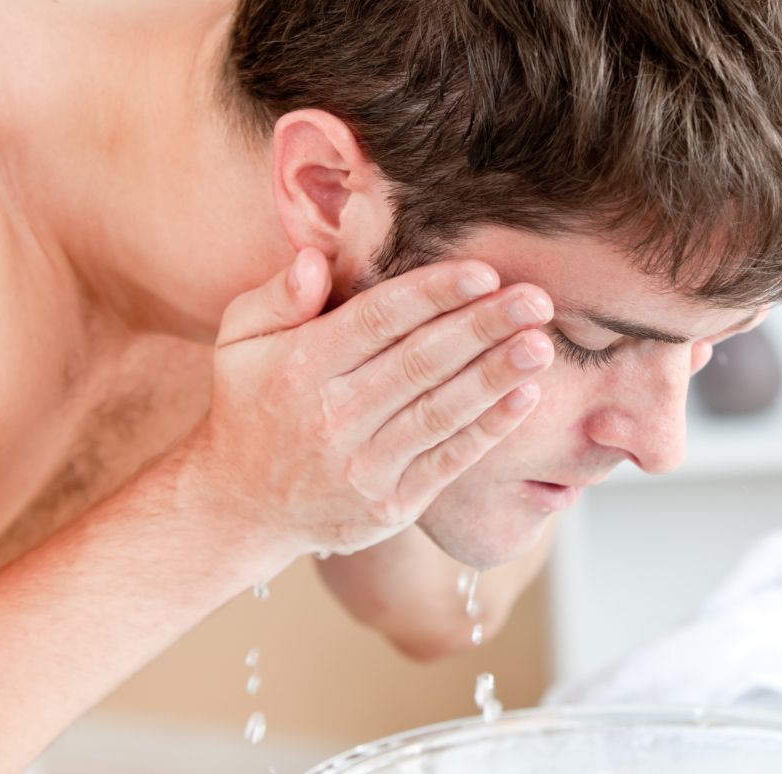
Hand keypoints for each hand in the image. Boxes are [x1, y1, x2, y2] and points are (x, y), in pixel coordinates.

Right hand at [180, 247, 553, 556]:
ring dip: (496, 376)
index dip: (434, 294)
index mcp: (302, 366)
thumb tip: (315, 259)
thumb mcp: (239, 342)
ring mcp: (363, 465)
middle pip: (420, 362)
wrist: (239, 508)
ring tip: (542, 344)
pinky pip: (448, 461)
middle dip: (483, 327)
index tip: (485, 272)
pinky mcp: (391, 504)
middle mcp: (333, 416)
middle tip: (536, 299)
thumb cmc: (251, 407)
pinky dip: (489, 430)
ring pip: (441, 411)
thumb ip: (277, 297)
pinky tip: (526, 397)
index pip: (378, 320)